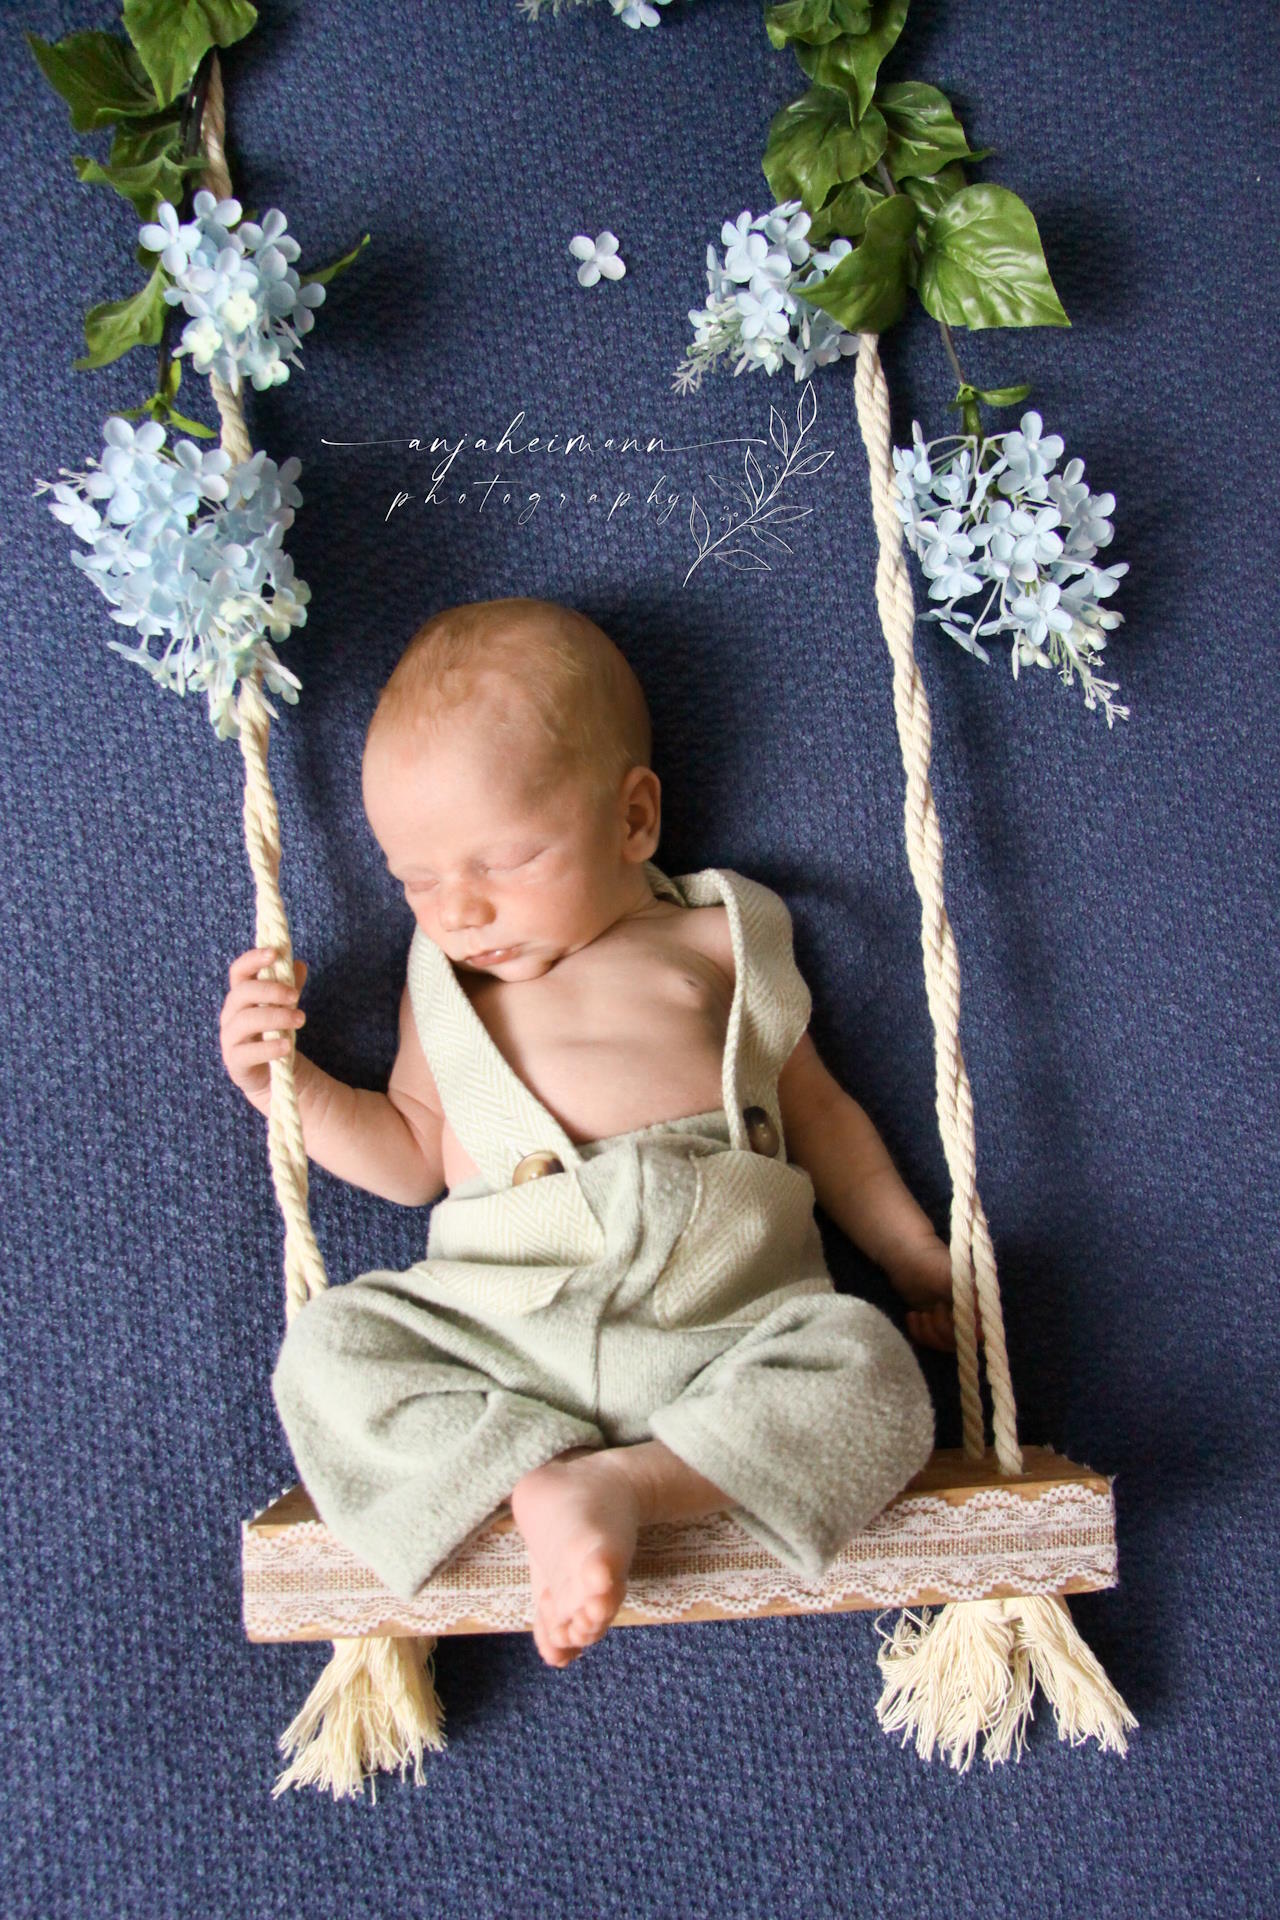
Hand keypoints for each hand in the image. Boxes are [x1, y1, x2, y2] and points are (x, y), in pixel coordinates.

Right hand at [219, 945, 308, 1111]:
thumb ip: (290, 986)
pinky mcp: (235, 1062)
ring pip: (246, 1020)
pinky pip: (248, 1052)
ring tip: (300, 1019)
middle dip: (271, 990)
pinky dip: (269, 1048)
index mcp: (241, 996)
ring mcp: (230, 1038)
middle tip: (296, 995)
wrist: (271, 1073)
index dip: (253, 959)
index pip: (239, 971)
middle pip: (243, 993)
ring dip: (275, 1017)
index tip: (275, 953)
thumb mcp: (285, 1007)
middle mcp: (231, 1014)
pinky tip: (287, 1045)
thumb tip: (299, 964)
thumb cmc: (275, 1033)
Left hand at [887, 1235, 983, 1354]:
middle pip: (960, 1342)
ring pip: (944, 1343)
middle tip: (932, 1309)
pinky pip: (929, 1340)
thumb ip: (968, 1295)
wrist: (906, 1257)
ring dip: (928, 1331)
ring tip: (920, 1313)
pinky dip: (918, 1331)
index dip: (961, 1329)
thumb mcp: (953, 1277)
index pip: (979, 1333)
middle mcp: (969, 1313)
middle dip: (941, 1330)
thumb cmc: (931, 1263)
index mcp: (978, 1303)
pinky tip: (913, 1314)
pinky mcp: (934, 1321)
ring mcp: (950, 1318)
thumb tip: (980, 1313)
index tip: (943, 1309)